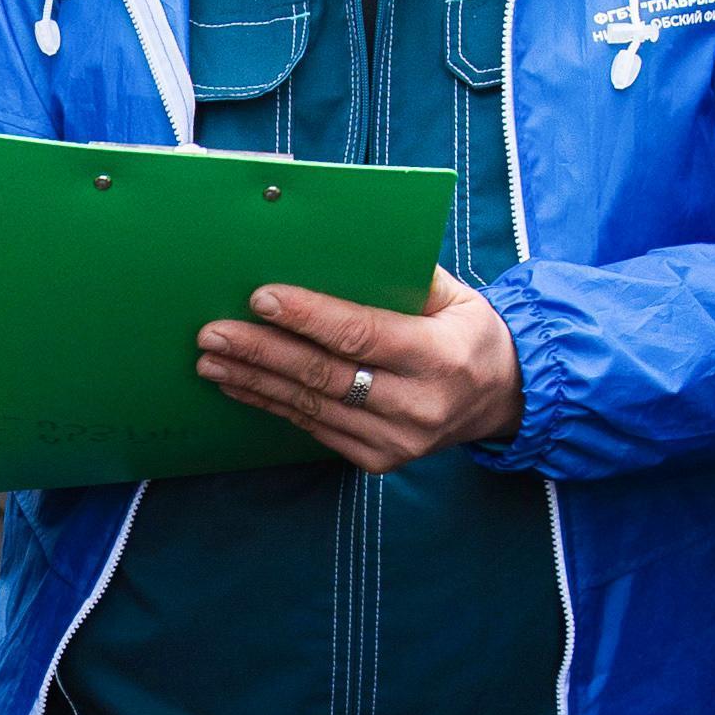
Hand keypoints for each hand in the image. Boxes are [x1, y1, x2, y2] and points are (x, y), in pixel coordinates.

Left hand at [197, 266, 521, 465]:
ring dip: (254, 381)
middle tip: (213, 333)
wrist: (504, 398)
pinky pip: (314, 429)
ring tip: (211, 359)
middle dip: (262, 351)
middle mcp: (418, 405)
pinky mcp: (378, 460)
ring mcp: (396, 440)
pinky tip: (240, 385)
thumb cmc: (469, 333)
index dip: (308, 317)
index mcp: (438, 356)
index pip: (361, 335)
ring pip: (311, 407)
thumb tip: (329, 254)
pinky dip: (272, 405)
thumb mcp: (454, 295)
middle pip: (324, 376)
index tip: (260, 298)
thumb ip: (402, 277)